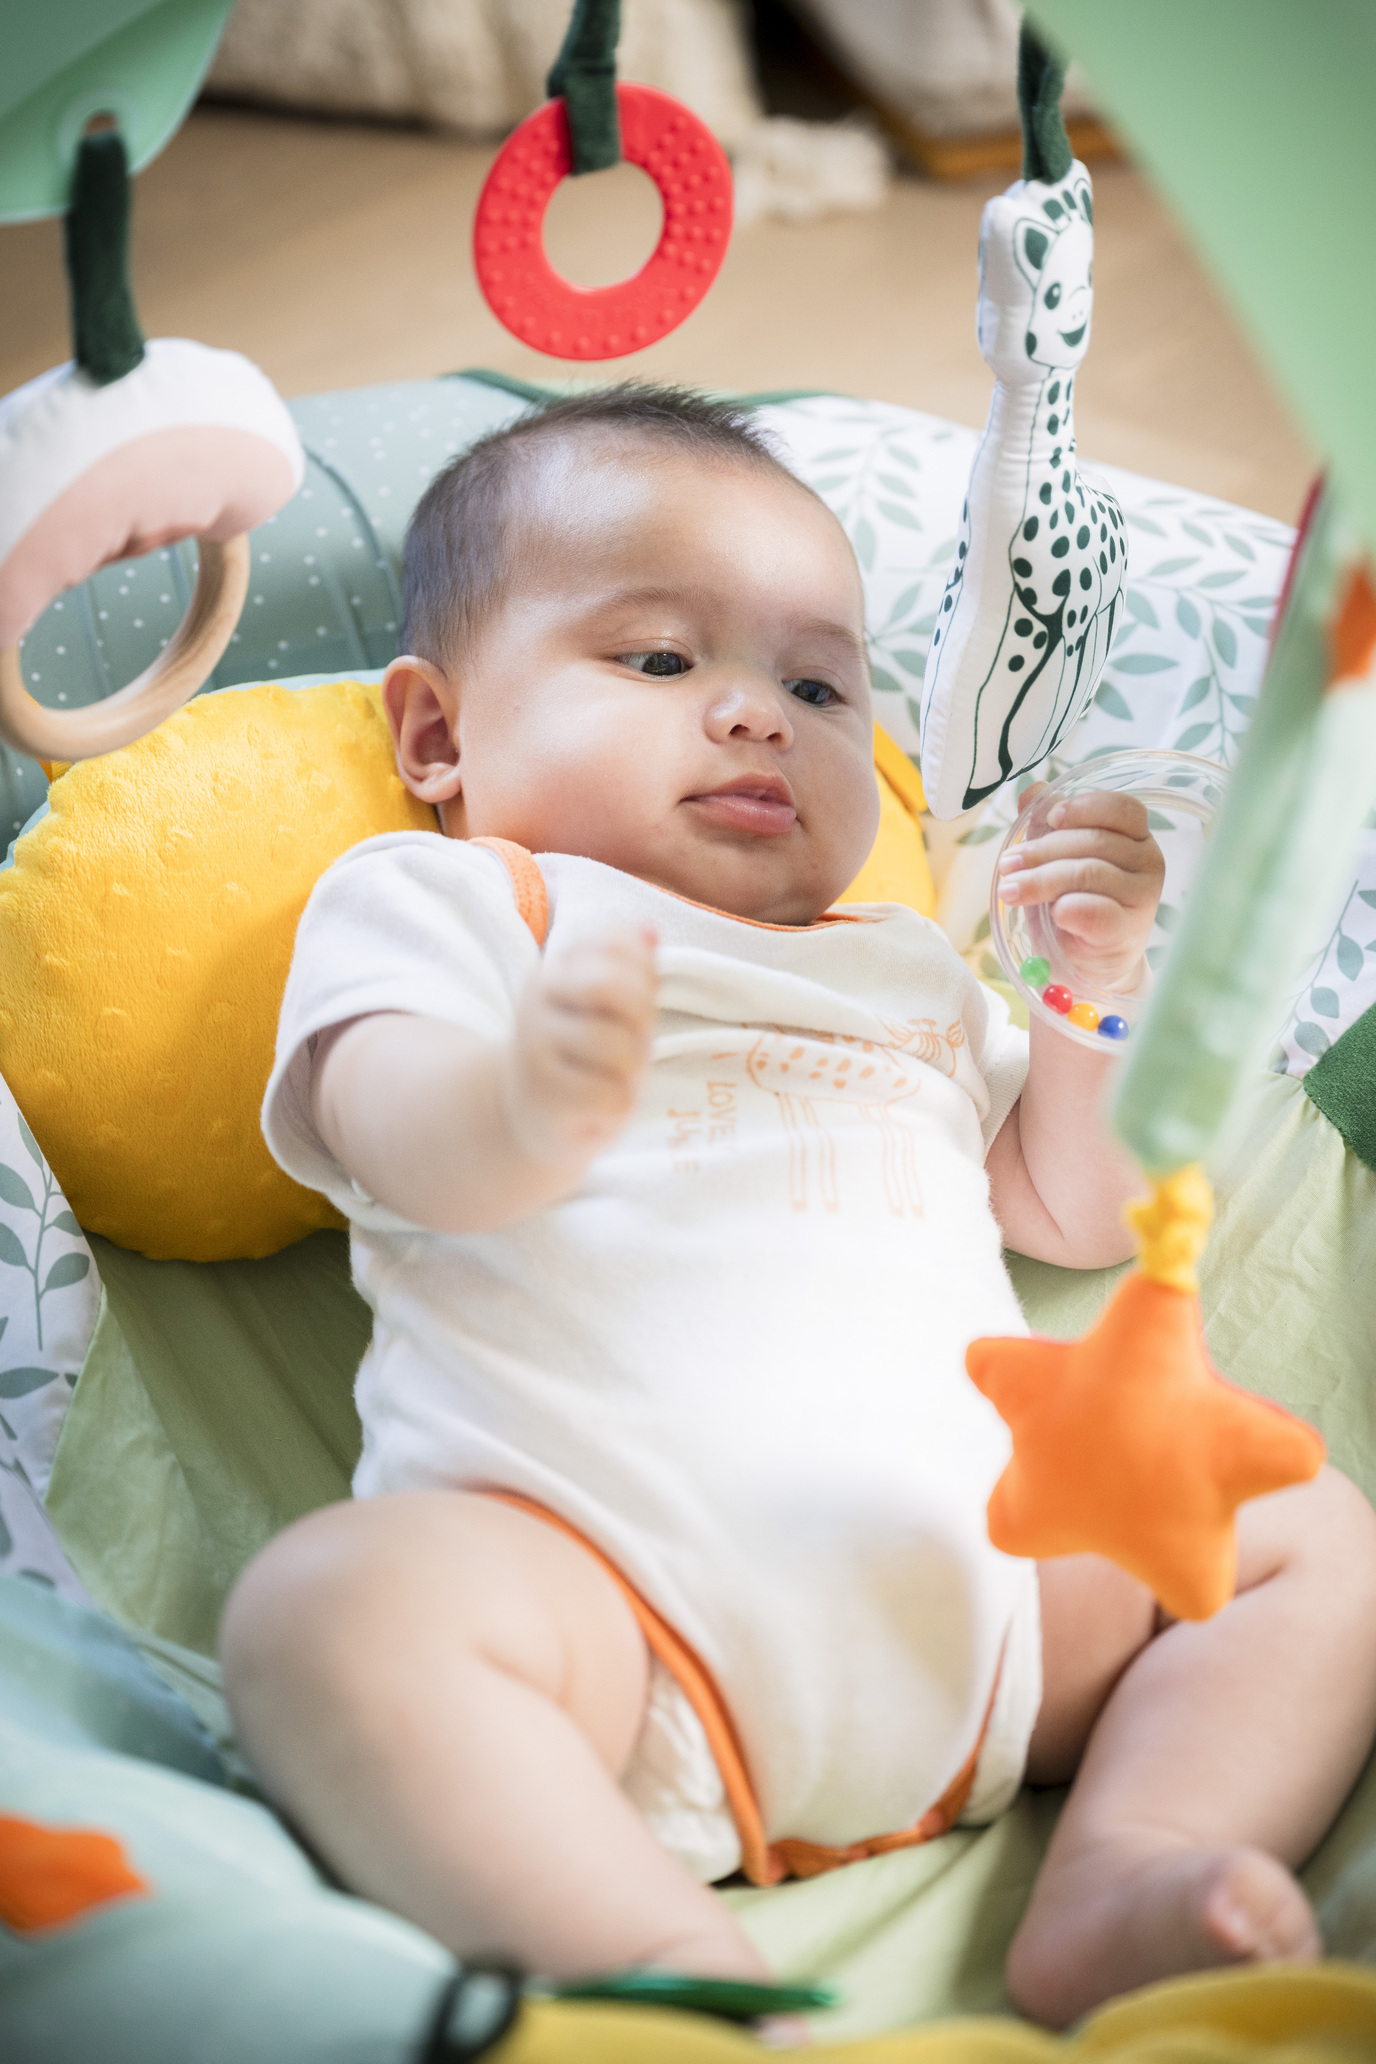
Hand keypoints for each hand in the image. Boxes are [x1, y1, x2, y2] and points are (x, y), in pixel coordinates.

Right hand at [502, 927, 658, 1165]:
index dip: (645, 974)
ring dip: (633, 1068)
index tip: (636, 1002)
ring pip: (616, 1046)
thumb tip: (650, 930)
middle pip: (610, 986)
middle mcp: (538, 996)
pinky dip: (620, 1104)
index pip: (615, 942)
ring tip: (614, 1077)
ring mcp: (534, 1045)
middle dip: (640, 1018)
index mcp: (558, 965)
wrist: (526, 1113)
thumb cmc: (583, 1056)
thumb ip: (632, 969)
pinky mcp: (543, 1093)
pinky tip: (600, 1104)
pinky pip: (609, 1095)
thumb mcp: (611, 1008)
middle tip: (632, 1041)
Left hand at [996, 787, 1163, 993]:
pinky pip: (1094, 910)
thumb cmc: (1075, 906)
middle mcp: (1147, 862)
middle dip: (1043, 850)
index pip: (1122, 808)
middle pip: (1096, 841)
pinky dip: (1067, 908)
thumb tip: (1032, 791)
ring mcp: (1142, 899)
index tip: (1049, 819)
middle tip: (1008, 864)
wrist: (1087, 964)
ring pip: (1089, 873)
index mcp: (1135, 837)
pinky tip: (1051, 913)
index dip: (1085, 807)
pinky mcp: (1127, 932)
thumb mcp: (1056, 861)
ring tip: (1010, 890)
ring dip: (1041, 880)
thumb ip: (1046, 826)